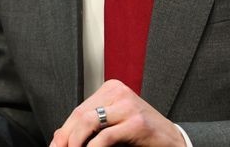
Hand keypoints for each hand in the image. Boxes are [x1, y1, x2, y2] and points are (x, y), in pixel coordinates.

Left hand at [50, 80, 184, 146]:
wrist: (173, 140)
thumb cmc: (142, 133)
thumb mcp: (113, 126)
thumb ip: (89, 128)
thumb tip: (59, 137)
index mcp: (111, 89)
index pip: (79, 110)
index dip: (64, 131)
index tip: (56, 146)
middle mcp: (119, 92)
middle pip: (80, 114)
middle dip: (66, 137)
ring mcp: (128, 105)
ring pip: (88, 122)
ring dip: (75, 143)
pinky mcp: (137, 122)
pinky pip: (105, 136)